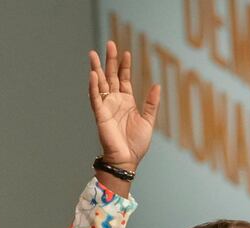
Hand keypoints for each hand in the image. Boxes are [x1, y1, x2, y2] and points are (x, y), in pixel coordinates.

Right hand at [89, 41, 159, 173]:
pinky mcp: (100, 116)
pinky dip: (93, 87)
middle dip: (110, 61)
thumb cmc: (136, 144)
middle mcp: (115, 102)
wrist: (127, 161)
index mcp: (126, 102)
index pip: (124, 79)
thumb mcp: (148, 121)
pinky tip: (93, 75)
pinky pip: (95, 99)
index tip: (126, 52)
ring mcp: (106, 108)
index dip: (124, 66)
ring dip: (96, 69)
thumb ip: (152, 103)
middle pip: (110, 76)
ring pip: (99, 84)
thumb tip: (157, 85)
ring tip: (93, 54)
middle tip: (109, 44)